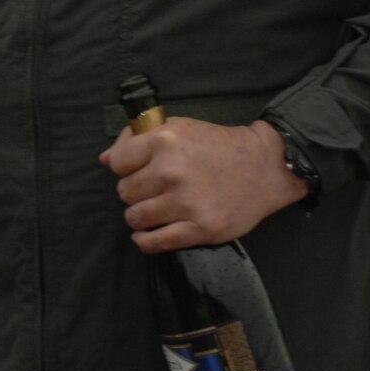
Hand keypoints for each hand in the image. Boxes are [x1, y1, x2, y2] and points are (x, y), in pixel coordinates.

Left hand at [98, 118, 306, 253]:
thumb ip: (139, 140)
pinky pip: (154, 242)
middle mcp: (171, 171)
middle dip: (135, 192)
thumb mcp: (178, 128)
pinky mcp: (199, 228)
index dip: (125, 168)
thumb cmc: (218, 146)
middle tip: (153, 190)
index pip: (117, 163)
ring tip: (154, 209)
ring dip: (140, 216)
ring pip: (135, 217)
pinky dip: (145, 241)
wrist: (264, 167)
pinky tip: (149, 233)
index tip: (137, 171)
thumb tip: (105, 158)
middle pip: (125, 192)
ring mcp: (185, 202)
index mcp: (164, 141)